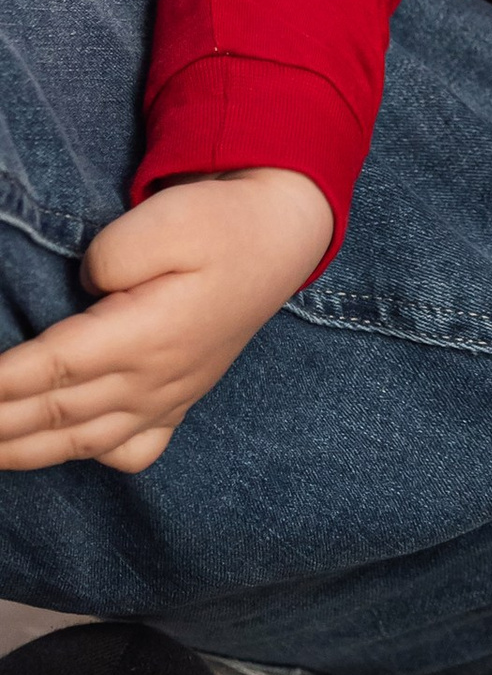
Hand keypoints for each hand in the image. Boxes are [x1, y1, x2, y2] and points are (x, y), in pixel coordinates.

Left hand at [0, 170, 332, 472]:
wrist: (281, 237)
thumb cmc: (224, 222)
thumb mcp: (172, 216)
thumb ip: (114, 255)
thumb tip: (86, 286)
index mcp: (149, 335)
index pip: (52, 368)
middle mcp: (154, 379)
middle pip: (54, 412)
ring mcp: (167, 398)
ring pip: (80, 441)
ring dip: (22, 451)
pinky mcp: (179, 401)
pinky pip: (130, 452)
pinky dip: (90, 459)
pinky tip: (67, 451)